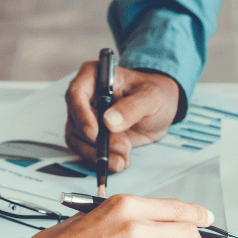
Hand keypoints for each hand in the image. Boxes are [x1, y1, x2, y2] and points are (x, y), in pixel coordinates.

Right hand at [64, 62, 179, 171]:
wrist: (161, 111)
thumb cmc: (156, 94)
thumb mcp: (151, 97)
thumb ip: (132, 107)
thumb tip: (109, 121)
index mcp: (95, 76)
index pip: (76, 93)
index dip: (81, 115)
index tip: (94, 133)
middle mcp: (86, 97)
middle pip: (76, 121)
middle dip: (96, 141)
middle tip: (122, 147)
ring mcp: (86, 118)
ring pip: (78, 140)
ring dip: (99, 154)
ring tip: (122, 158)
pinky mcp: (92, 136)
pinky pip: (87, 151)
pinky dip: (103, 159)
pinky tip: (120, 161)